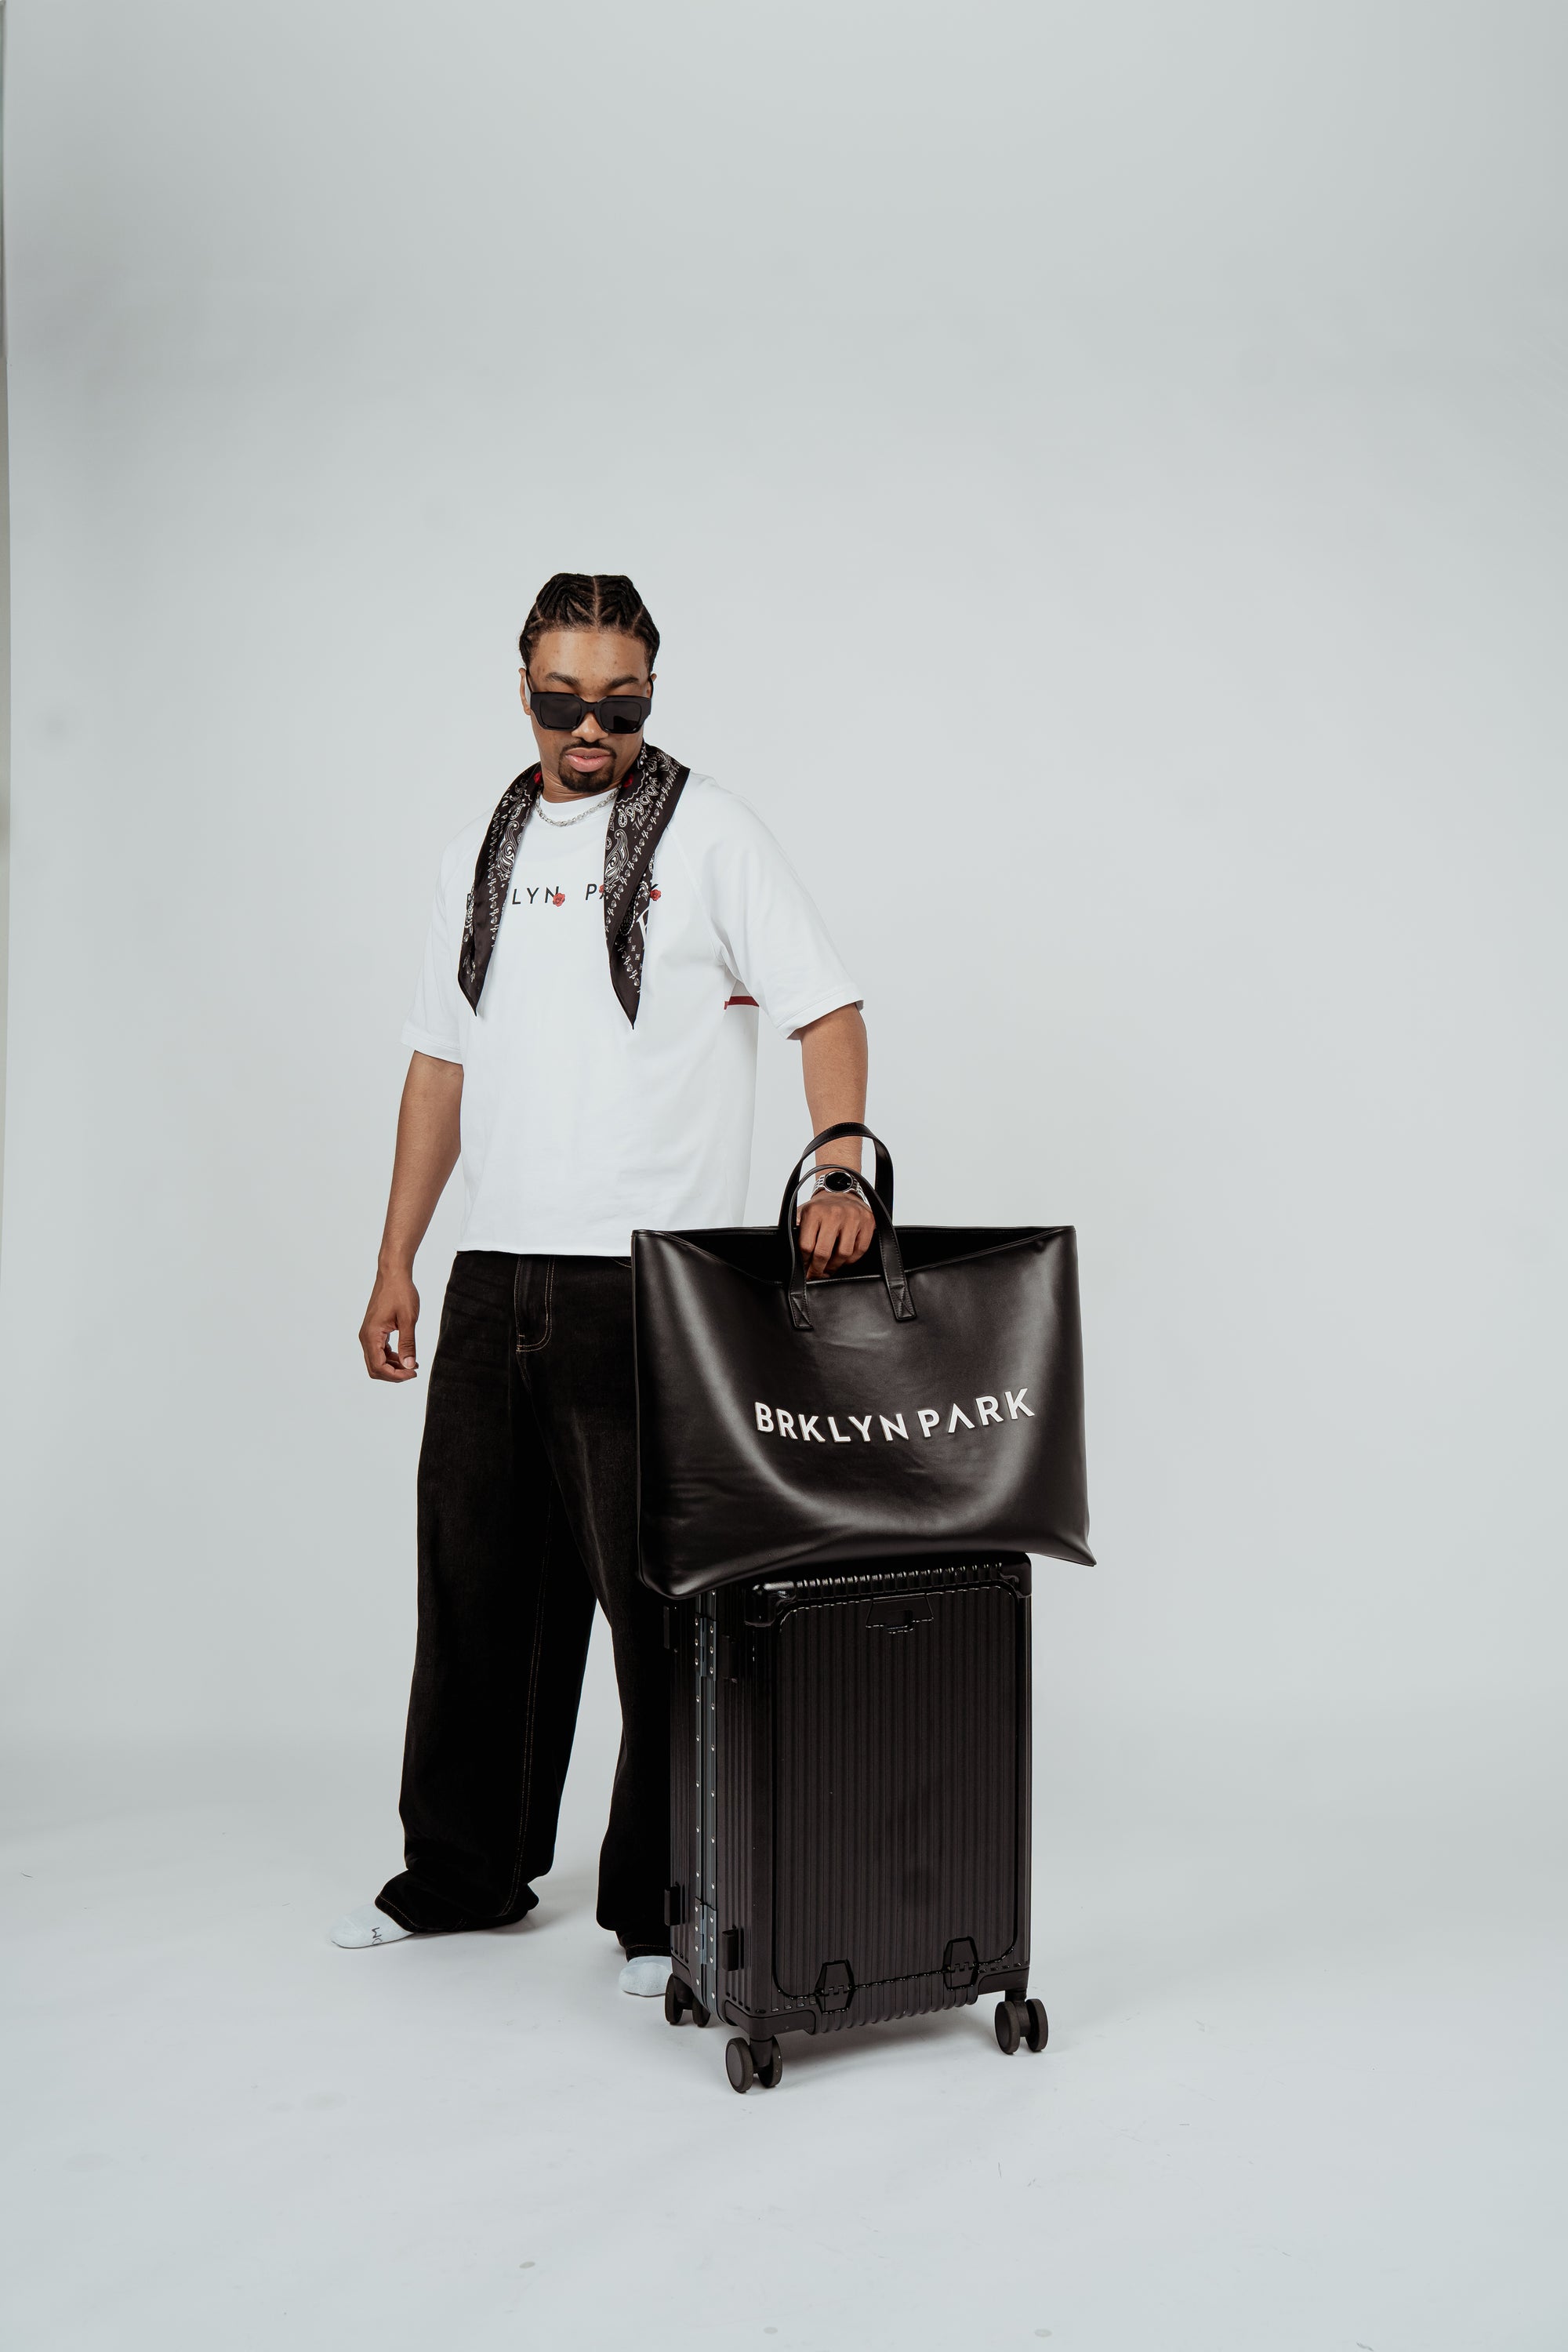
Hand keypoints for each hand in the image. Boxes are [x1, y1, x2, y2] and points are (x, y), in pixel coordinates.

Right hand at [359, 1267, 419, 1381]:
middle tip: (413, 1372)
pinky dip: (391, 1357)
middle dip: (394, 1374)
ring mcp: (368, 1334)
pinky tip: (406, 1355)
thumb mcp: (408, 1319)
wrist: (393, 1274)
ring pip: (376, 1361)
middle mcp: (365, 1336)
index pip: (379, 1367)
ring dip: (393, 1367)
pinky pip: (379, 1351)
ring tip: (413, 1364)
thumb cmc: (401, 1293)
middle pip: (375, 1368)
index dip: (396, 1375)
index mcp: (371, 1335)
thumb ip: (408, 1344)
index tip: (413, 1373)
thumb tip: (408, 1365)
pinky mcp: (374, 1330)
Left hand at [795, 1188, 874, 1279]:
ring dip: (835, 1266)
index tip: (805, 1269)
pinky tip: (843, 1259)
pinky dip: (851, 1259)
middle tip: (816, 1275)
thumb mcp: (803, 1213)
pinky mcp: (868, 1221)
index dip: (805, 1262)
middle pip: (824, 1253)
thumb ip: (795, 1230)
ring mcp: (853, 1217)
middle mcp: (834, 1213)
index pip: (806, 1246)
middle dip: (818, 1269)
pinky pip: (860, 1250)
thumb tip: (791, 1252)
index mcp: (814, 1212)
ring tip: (829, 1268)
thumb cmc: (821, 1207)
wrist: (841, 1191)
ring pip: (843, 1254)